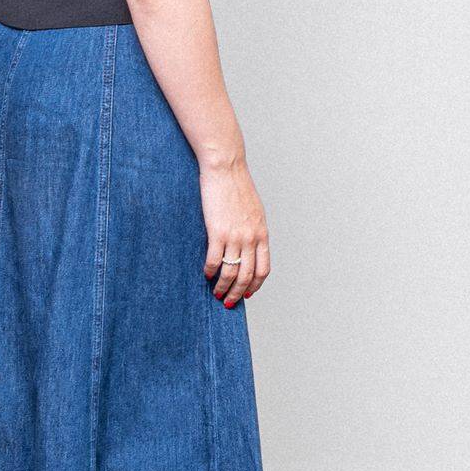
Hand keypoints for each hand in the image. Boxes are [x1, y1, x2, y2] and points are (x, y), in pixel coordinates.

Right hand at [200, 161, 269, 306]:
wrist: (227, 169)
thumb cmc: (238, 188)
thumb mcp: (254, 212)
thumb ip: (253, 230)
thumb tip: (250, 246)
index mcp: (262, 234)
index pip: (263, 269)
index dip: (255, 285)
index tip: (248, 294)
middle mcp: (251, 238)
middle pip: (247, 276)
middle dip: (238, 293)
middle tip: (228, 302)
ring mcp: (235, 236)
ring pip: (231, 273)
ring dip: (223, 287)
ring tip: (216, 293)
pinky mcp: (217, 232)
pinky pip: (214, 260)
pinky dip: (210, 271)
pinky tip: (206, 274)